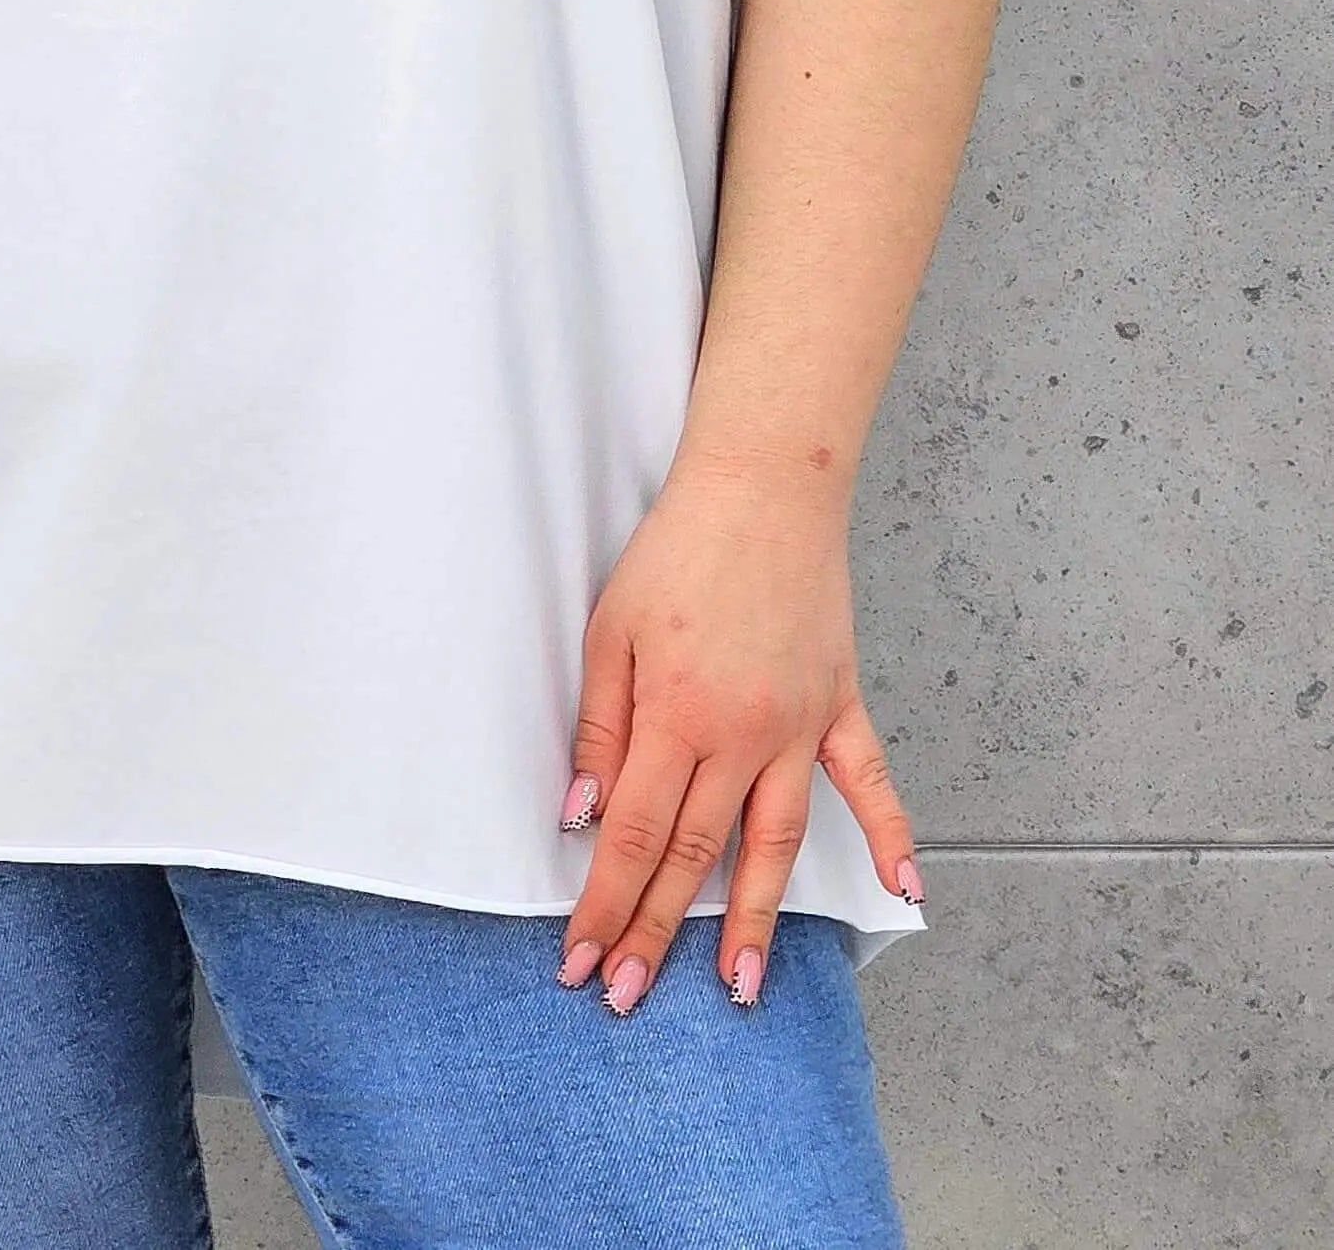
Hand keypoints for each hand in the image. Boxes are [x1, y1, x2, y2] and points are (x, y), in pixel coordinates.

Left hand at [555, 458, 922, 1011]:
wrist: (763, 488)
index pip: (631, 835)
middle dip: (655, 931)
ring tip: (739, 988)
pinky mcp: (840, 705)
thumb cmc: (677, 552)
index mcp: (678, 716)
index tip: (582, 959)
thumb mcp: (610, 631)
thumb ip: (601, 729)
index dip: (604, 904)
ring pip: (776, 842)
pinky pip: (869, 782)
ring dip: (756, 919)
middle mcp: (743, 736)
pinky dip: (890, 836)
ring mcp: (800, 726)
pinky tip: (903, 891)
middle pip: (694, 854)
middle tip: (628, 997)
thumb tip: (582, 816)